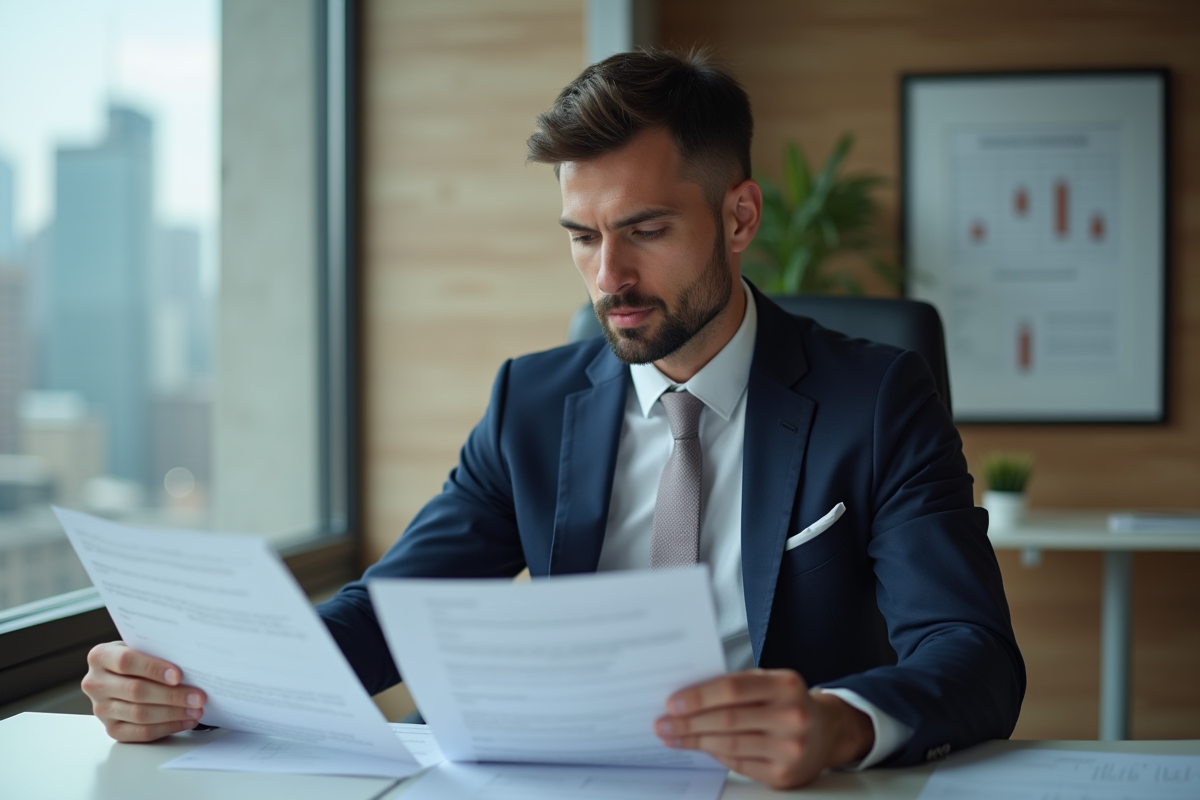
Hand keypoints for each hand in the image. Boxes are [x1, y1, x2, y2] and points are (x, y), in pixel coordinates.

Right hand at [81, 641, 207, 741]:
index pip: (126, 662)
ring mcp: (101, 709)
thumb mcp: (142, 646)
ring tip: (196, 710)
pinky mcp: (111, 729)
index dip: (153, 669)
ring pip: (140, 714)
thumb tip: (191, 663)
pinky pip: (141, 732)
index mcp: (100, 657)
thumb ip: (157, 652)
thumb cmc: (138, 657)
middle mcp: (95, 684)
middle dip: (172, 695)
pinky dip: (167, 727)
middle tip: (198, 697)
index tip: (178, 676)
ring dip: (173, 713)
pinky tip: (185, 721)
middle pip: (136, 691)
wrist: (120, 674)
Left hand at [654, 668, 873, 789]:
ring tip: (672, 737)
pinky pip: (738, 764)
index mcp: (786, 685)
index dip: (698, 697)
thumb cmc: (788, 702)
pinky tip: (698, 748)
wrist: (828, 732)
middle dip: (688, 723)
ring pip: (729, 745)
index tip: (671, 703)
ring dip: (694, 741)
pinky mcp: (783, 775)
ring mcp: (790, 749)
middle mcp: (791, 717)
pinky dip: (714, 755)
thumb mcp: (771, 682)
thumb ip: (736, 685)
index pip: (733, 689)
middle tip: (662, 724)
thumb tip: (686, 698)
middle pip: (727, 720)